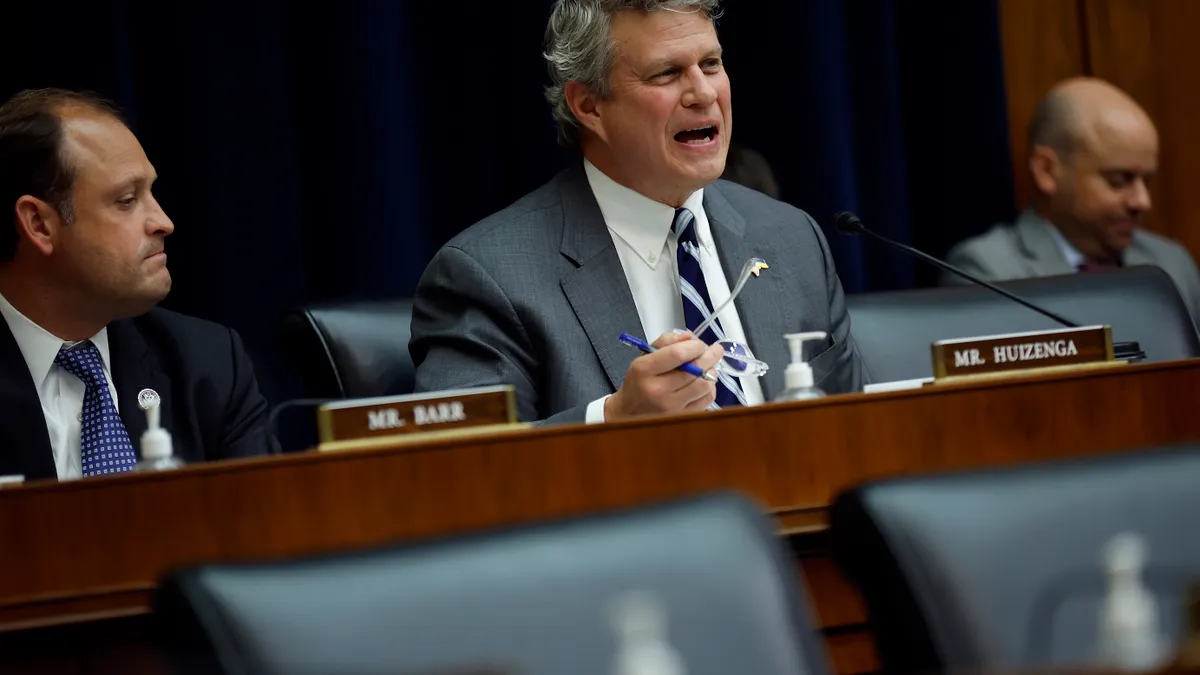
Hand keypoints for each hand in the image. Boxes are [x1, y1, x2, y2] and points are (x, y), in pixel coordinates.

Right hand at [604, 330, 725, 420]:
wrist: (629, 412)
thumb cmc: (639, 381)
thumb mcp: (644, 356)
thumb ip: (666, 341)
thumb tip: (690, 337)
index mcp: (645, 370)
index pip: (678, 354)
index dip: (694, 346)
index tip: (699, 344)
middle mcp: (658, 390)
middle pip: (695, 370)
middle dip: (710, 356)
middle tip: (715, 350)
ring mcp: (671, 407)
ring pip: (704, 385)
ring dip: (711, 373)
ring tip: (708, 367)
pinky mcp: (681, 417)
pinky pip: (706, 400)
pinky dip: (710, 388)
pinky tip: (704, 382)